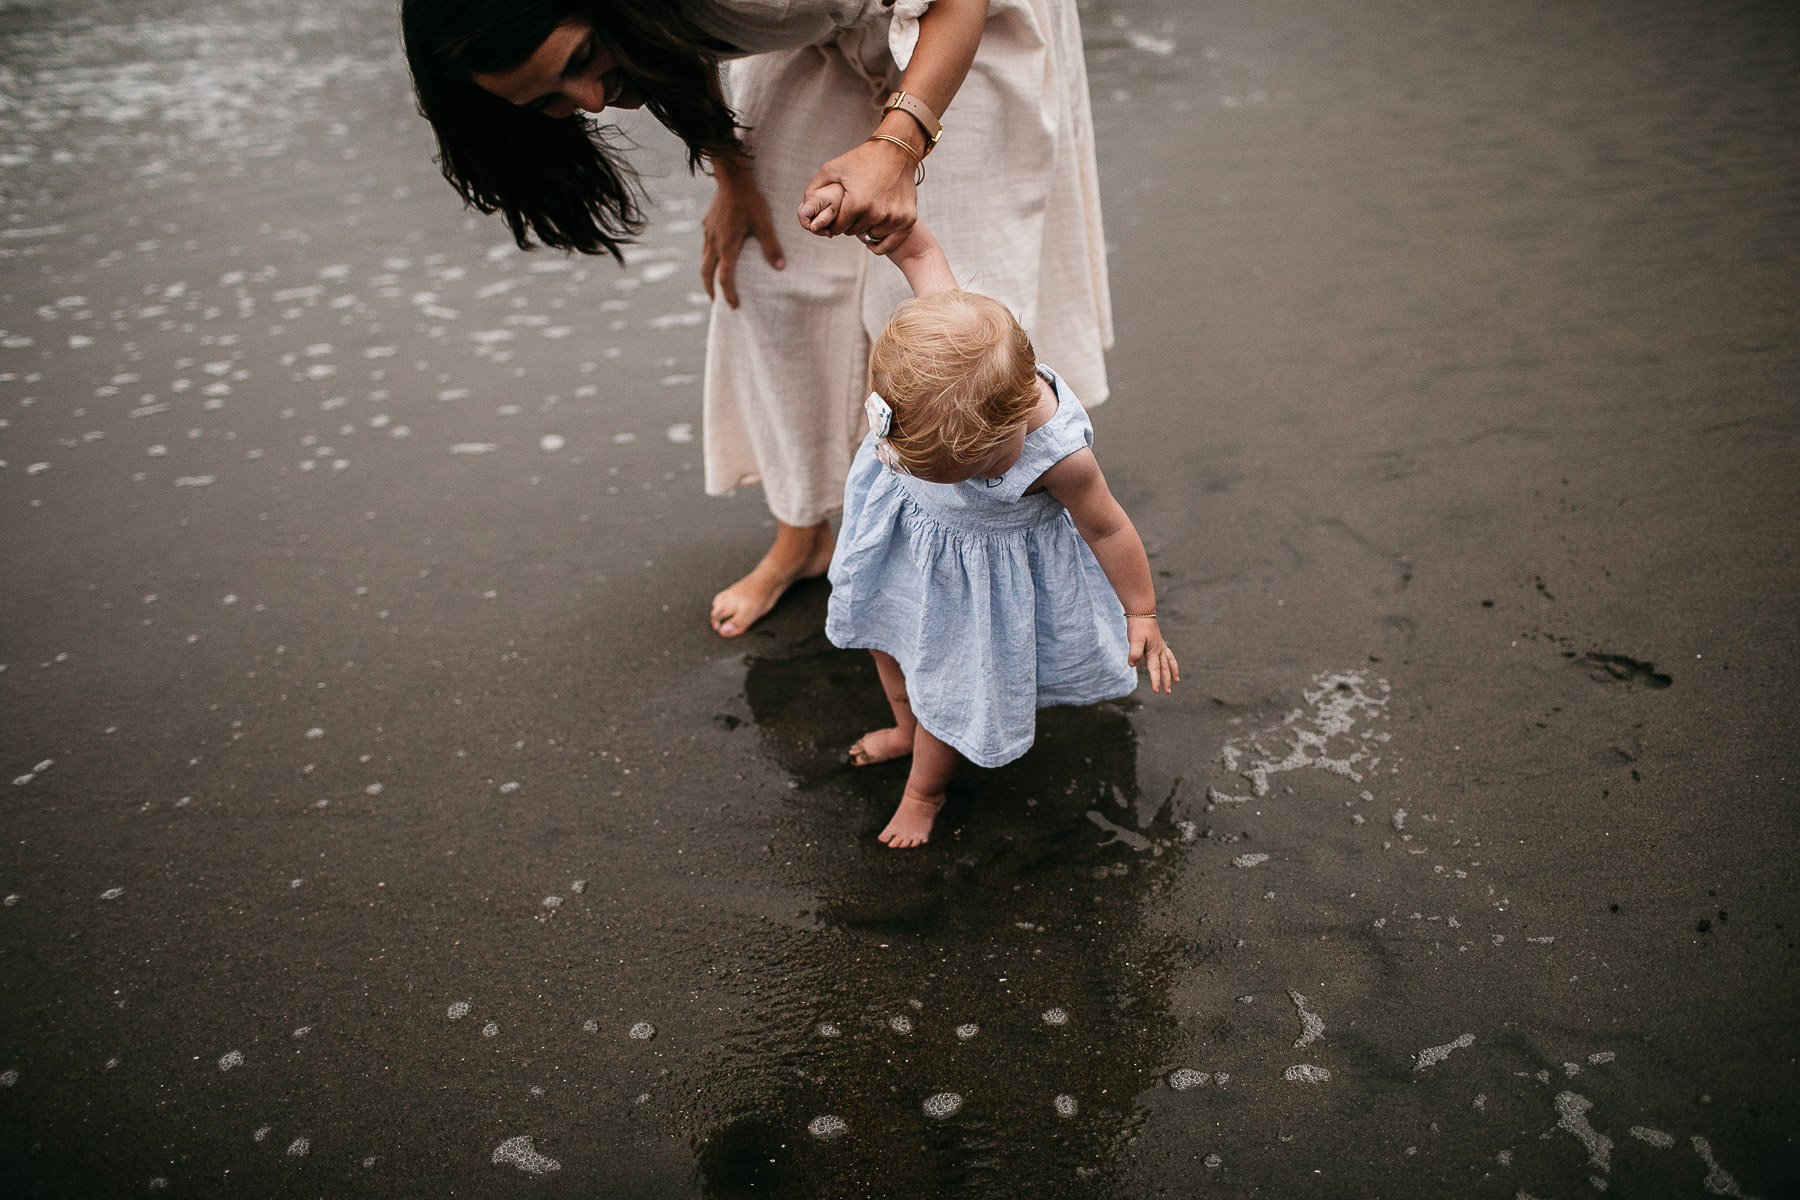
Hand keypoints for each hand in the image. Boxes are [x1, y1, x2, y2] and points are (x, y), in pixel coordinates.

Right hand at [701, 164, 785, 308]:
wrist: (731, 177)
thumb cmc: (750, 200)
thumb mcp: (764, 223)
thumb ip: (771, 246)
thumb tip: (781, 267)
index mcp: (726, 246)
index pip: (725, 277)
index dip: (729, 294)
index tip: (733, 307)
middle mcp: (713, 242)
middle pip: (706, 273)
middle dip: (710, 289)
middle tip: (716, 302)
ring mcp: (708, 233)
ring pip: (703, 259)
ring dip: (707, 274)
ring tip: (713, 282)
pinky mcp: (707, 223)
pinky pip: (705, 246)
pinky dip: (708, 257)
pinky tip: (715, 254)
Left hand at [802, 138, 918, 243]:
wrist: (896, 151)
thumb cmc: (862, 159)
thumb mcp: (832, 168)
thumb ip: (814, 190)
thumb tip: (804, 210)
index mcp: (857, 203)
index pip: (837, 229)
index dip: (835, 221)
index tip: (839, 212)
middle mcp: (877, 214)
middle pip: (853, 233)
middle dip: (850, 223)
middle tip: (855, 207)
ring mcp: (894, 218)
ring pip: (870, 236)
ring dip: (867, 228)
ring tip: (868, 210)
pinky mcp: (908, 220)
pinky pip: (890, 243)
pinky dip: (882, 240)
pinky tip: (876, 232)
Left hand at [1128, 616, 1179, 693]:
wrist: (1142, 611)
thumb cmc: (1138, 626)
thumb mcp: (1134, 640)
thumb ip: (1134, 653)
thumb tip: (1132, 665)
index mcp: (1154, 651)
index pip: (1155, 669)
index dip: (1156, 680)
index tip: (1156, 691)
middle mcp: (1159, 649)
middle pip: (1164, 668)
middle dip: (1166, 681)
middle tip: (1167, 692)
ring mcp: (1160, 645)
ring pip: (1169, 661)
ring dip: (1173, 671)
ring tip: (1176, 680)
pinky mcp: (1158, 641)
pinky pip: (1168, 654)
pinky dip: (1170, 661)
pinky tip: (1168, 663)